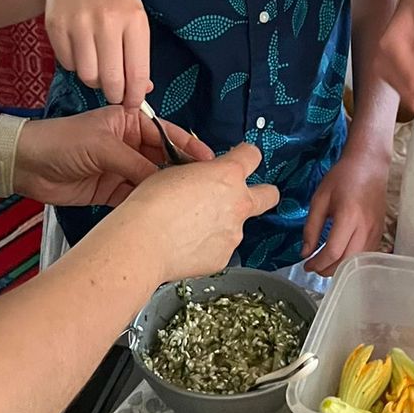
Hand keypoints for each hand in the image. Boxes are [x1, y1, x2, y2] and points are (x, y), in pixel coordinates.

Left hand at [13, 108, 211, 207]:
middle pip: (164, 158)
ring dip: (167, 191)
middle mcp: (129, 144)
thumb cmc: (62, 142)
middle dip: (182, 172)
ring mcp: (121, 169)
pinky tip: (164, 213)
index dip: (189, 147)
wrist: (26, 165)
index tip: (210, 161)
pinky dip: (149, 205)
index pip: (167, 133)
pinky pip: (137, 197)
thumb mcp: (103, 145)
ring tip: (190, 203)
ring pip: (153, 180)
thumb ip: (135, 163)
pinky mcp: (112, 191)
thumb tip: (164, 182)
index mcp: (129, 122)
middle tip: (204, 187)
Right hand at [43, 0, 150, 105]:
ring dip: (94, 79)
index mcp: (133, 18)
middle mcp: (106, 20)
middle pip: (110, 79)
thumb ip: (139, 52)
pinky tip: (82, 50)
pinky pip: (68, 64)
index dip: (135, 95)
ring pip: (87, 75)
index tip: (133, 104)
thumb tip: (142, 90)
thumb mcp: (134, 15)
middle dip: (115, 94)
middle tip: (115, 93)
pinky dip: (76, 65)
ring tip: (98, 68)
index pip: (137, 71)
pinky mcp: (56, 26)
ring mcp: (79, 23)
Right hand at [115, 142, 279, 282]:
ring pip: (238, 225)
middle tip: (242, 196)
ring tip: (191, 228)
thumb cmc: (152, 203)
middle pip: (269, 194)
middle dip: (262, 193)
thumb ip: (202, 174)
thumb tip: (205, 178)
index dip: (245, 155)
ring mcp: (234, 233)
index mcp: (228, 174)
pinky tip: (187, 245)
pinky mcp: (223, 257)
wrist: (144, 241)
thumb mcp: (176, 171)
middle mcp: (239, 203)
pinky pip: (221, 247)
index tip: (240, 158)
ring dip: (223, 224)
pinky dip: (208, 246)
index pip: (252, 155)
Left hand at [301, 148, 389, 276]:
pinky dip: (352, 262)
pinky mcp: (381, 232)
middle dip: (327, 270)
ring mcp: (376, 231)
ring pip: (358, 262)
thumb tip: (305, 253)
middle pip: (346, 262)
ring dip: (340, 268)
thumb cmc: (342, 178)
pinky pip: (366, 255)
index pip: (333, 251)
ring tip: (325, 264)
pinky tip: (341, 257)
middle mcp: (365, 227)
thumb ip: (311, 227)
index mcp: (348, 216)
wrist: (369, 165)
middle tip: (314, 267)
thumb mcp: (320, 199)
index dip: (317, 263)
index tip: (306, 265)